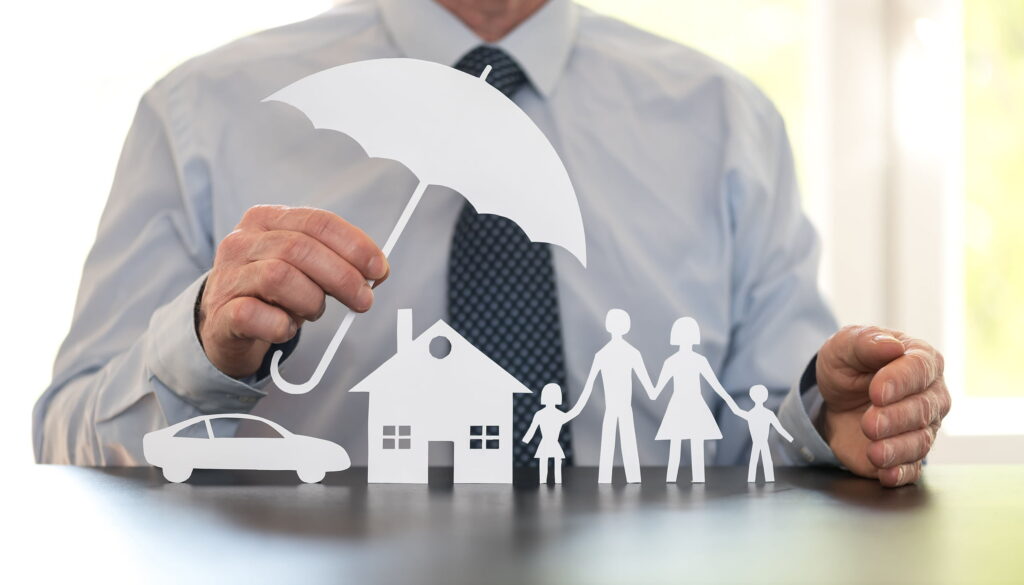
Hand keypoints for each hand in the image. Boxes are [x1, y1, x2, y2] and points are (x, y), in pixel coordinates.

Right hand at [198, 205, 387, 377]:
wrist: (223, 323)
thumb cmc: (272, 291)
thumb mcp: (303, 265)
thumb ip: (335, 260)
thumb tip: (376, 271)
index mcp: (267, 219)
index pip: (318, 222)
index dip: (354, 245)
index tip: (378, 269)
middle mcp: (242, 242)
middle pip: (301, 248)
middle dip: (342, 277)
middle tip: (363, 300)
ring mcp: (228, 276)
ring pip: (279, 277)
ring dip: (311, 301)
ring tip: (314, 312)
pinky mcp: (221, 313)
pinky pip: (254, 315)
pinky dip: (281, 326)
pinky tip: (287, 328)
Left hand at [815, 326, 949, 486]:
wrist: (835, 399)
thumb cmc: (848, 365)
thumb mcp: (845, 346)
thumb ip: (865, 342)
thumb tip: (891, 345)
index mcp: (920, 360)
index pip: (920, 369)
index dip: (900, 381)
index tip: (877, 391)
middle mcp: (930, 395)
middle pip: (924, 408)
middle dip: (896, 418)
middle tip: (869, 423)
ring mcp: (923, 427)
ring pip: (921, 441)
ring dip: (897, 448)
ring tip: (874, 452)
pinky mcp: (907, 454)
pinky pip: (912, 469)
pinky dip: (900, 473)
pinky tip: (886, 474)